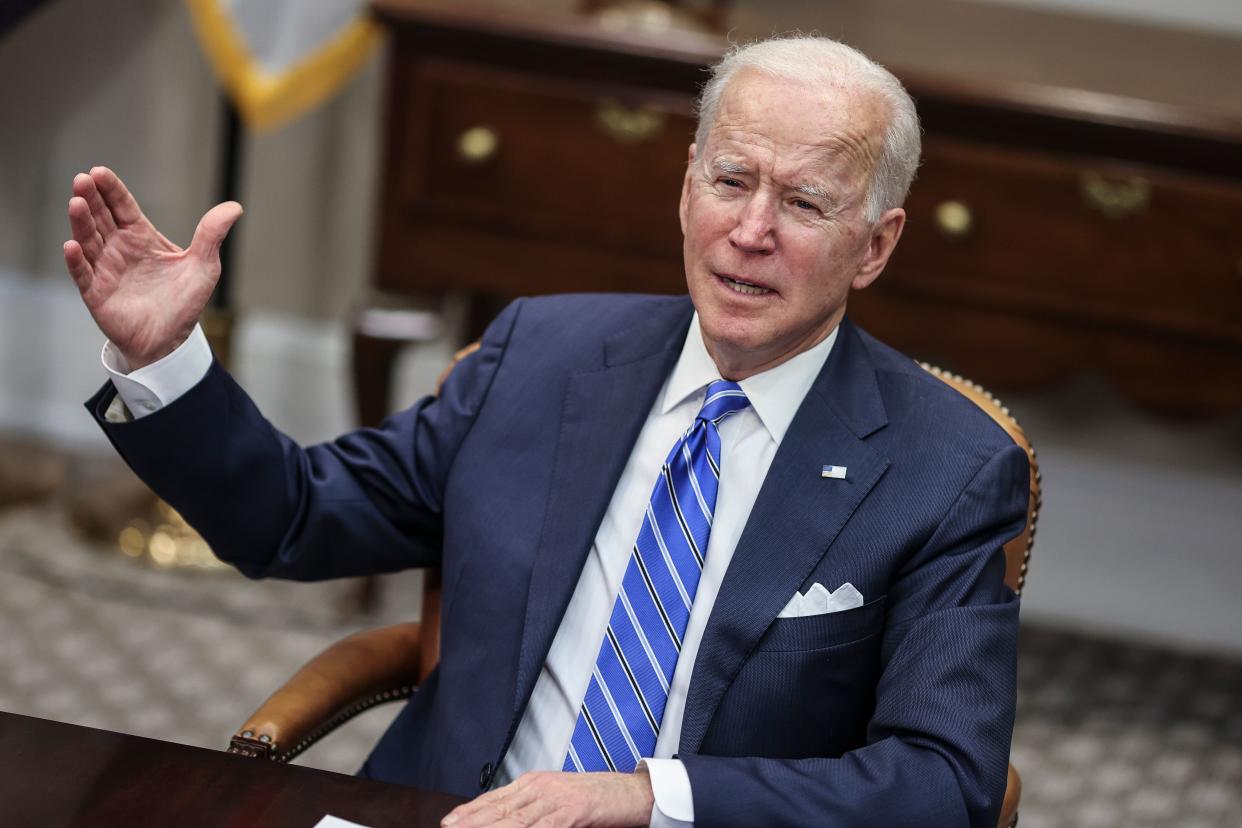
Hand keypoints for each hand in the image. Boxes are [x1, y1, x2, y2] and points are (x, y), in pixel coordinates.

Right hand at [63, 166, 242, 369]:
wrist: (171, 340)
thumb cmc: (185, 302)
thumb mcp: (204, 266)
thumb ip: (212, 235)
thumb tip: (235, 207)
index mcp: (142, 237)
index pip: (123, 207)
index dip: (111, 190)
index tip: (99, 172)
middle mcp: (119, 249)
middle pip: (101, 218)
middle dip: (91, 198)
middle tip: (82, 180)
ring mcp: (105, 270)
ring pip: (88, 241)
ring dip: (81, 223)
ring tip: (76, 203)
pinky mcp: (96, 294)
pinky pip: (83, 274)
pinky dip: (77, 261)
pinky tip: (72, 246)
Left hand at [442, 769, 654, 827]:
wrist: (632, 792)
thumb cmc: (598, 798)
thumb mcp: (559, 800)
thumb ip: (534, 810)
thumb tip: (510, 820)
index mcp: (535, 782)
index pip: (494, 798)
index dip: (470, 811)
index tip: (449, 821)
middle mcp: (540, 787)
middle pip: (498, 808)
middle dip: (471, 821)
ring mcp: (555, 798)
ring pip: (513, 819)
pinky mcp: (572, 811)